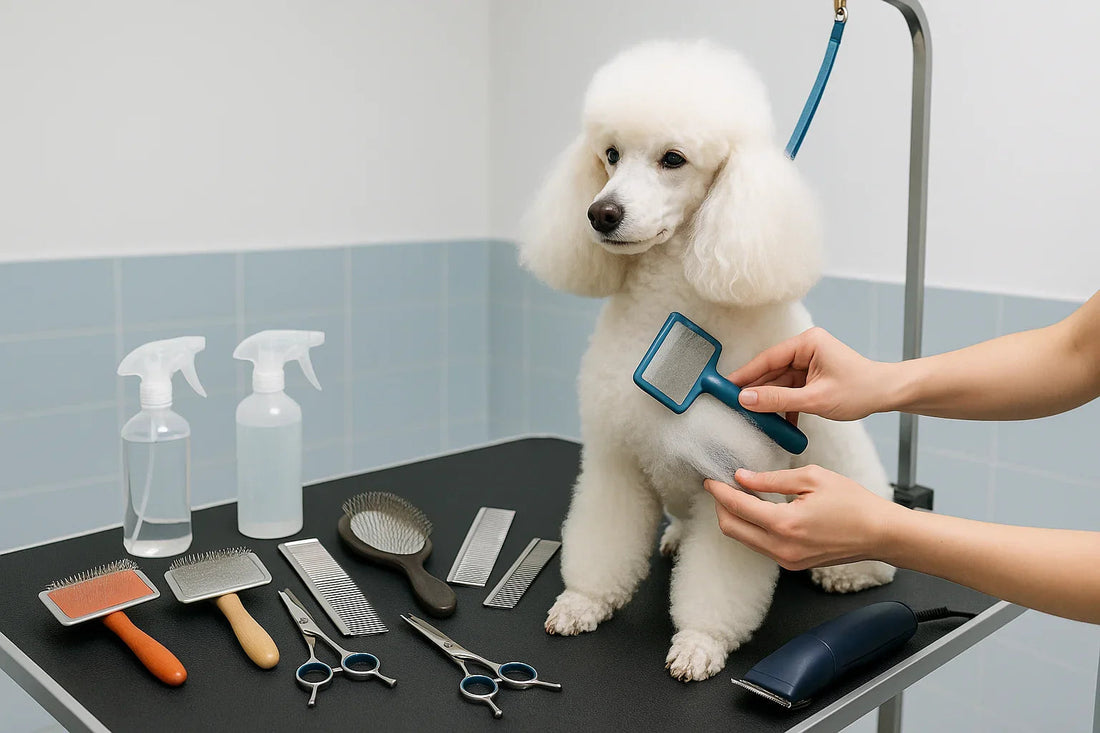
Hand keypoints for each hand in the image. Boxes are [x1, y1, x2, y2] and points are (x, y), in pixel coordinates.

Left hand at [703, 466, 899, 569]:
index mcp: (785, 525)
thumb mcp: (812, 478)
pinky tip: (757, 510)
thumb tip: (742, 477)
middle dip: (720, 507)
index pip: (737, 507)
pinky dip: (752, 528)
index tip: (710, 479)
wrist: (881, 534)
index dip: (719, 491)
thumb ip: (771, 478)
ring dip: (735, 518)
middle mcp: (781, 548)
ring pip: (744, 539)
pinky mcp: (792, 564)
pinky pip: (761, 546)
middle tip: (719, 487)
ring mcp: (786, 560)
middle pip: (732, 529)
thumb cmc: (854, 503)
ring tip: (736, 495)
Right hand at [727, 327, 893, 421]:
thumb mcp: (815, 399)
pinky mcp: (812, 376)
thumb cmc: (860, 389)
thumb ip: (777, 399)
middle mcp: (805, 348)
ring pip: (779, 382)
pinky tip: (775, 420)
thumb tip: (746, 399)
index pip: (767, 359)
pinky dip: (783, 404)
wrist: (887, 394)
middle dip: (755, 389)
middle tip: (732, 404)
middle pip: (771, 370)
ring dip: (769, 400)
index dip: (744, 374)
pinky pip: (790, 389)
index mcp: (807, 343)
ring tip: (751, 416)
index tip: (725, 386)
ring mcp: (808, 362)